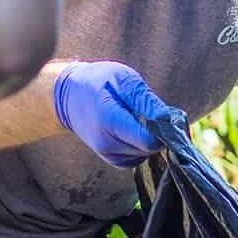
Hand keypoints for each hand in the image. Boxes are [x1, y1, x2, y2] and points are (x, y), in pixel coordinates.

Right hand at [52, 61, 168, 166]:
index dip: (165, 130)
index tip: (168, 116)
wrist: (68, 96)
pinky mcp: (111, 159)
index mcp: (109, 121)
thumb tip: (168, 119)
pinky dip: (141, 145)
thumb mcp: (123, 79)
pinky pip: (136, 158)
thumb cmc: (97, 81)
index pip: (149, 140)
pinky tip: (134, 128)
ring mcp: (107, 154)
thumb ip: (145, 100)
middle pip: (149, 148)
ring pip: (145, 155)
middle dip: (159, 133)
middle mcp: (106, 143)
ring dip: (150, 139)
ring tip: (139, 117)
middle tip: (153, 112)